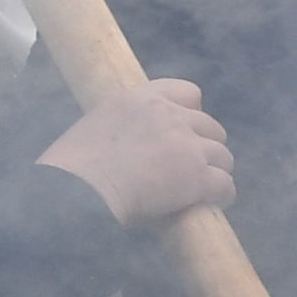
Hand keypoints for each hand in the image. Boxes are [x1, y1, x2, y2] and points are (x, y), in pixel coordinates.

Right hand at [38, 76, 235, 229]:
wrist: (76, 193)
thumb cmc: (71, 170)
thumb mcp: (95, 129)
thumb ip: (124, 128)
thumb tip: (132, 150)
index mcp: (139, 99)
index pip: (187, 92)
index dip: (192, 113)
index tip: (185, 132)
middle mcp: (168, 115)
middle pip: (210, 126)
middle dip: (205, 146)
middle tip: (193, 168)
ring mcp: (186, 144)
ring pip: (222, 156)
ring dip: (215, 171)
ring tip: (203, 190)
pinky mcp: (197, 175)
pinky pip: (225, 185)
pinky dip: (222, 196)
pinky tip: (212, 205)